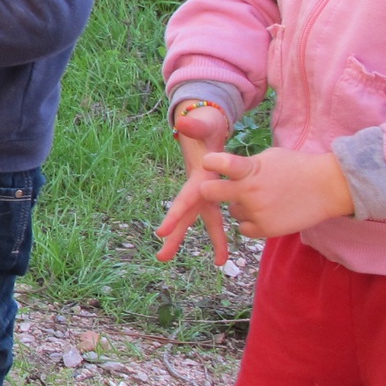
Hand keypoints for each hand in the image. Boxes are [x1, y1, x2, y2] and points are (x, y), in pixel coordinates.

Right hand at [154, 103, 231, 263]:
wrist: (207, 128)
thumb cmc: (203, 126)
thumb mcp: (202, 125)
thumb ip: (195, 125)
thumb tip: (183, 122)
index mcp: (197, 176)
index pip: (183, 198)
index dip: (173, 214)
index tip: (161, 232)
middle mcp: (198, 188)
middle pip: (186, 215)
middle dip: (175, 237)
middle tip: (161, 258)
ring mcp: (206, 192)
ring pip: (205, 221)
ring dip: (210, 241)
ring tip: (217, 263)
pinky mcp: (214, 194)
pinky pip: (218, 218)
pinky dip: (220, 236)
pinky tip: (224, 255)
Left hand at [197, 147, 351, 241]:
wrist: (329, 187)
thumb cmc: (297, 168)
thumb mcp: (270, 157)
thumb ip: (246, 164)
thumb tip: (223, 167)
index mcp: (250, 169)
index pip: (219, 163)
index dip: (210, 163)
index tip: (209, 163)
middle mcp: (250, 191)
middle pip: (209, 192)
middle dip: (209, 190)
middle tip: (216, 189)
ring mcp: (257, 212)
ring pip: (232, 211)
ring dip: (241, 207)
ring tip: (264, 199)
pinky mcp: (266, 229)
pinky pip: (244, 228)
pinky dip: (251, 223)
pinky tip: (267, 213)